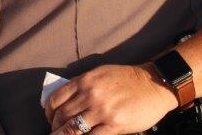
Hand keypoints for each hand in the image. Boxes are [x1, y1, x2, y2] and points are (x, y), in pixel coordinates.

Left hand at [46, 64, 176, 133]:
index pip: (56, 98)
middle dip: (56, 127)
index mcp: (85, 80)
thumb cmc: (127, 79)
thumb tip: (65, 100)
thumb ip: (82, 85)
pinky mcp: (114, 124)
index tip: (50, 119)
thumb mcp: (100, 73)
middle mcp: (90, 94)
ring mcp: (102, 110)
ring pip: (73, 129)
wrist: (153, 84)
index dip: (49, 112)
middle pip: (62, 116)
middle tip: (56, 132)